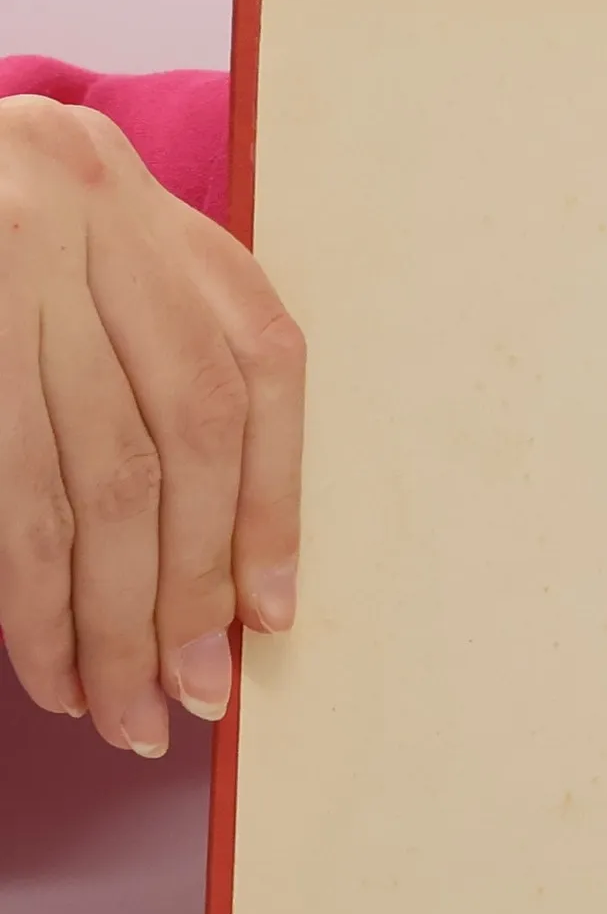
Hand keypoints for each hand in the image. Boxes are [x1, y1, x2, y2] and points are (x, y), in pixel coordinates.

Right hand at [0, 96, 303, 755]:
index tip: (269, 619)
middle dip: (191, 584)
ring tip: (120, 708)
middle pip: (183, 437)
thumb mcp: (85, 268)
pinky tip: (46, 660)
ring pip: (90, 477)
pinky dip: (30, 591)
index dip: (272, 504)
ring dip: (108, 616)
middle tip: (190, 694)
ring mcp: (2, 268)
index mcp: (147, 206)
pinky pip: (9, 489)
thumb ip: (157, 369)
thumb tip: (234, 574)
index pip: (257, 371)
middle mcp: (85, 217)